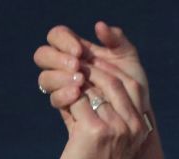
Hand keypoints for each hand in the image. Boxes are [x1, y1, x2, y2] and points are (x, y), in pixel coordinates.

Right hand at [35, 22, 149, 117]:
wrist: (135, 112)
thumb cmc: (130, 82)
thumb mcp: (127, 57)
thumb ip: (116, 39)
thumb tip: (99, 26)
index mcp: (76, 48)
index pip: (56, 36)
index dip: (63, 40)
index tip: (79, 51)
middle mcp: (64, 65)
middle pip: (43, 55)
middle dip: (57, 59)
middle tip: (76, 65)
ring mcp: (62, 86)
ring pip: (45, 78)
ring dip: (60, 77)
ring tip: (80, 81)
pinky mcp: (65, 105)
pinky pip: (54, 99)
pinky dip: (64, 95)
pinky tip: (77, 94)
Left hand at [35, 23, 153, 158]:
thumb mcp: (106, 140)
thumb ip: (101, 113)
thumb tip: (84, 86)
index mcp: (139, 127)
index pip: (131, 85)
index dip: (112, 71)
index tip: (94, 63)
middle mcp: (132, 126)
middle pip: (115, 82)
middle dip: (94, 69)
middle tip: (76, 62)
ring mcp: (115, 127)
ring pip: (95, 89)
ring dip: (78, 78)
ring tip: (65, 74)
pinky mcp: (95, 130)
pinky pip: (78, 101)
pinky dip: (66, 95)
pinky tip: (56, 94)